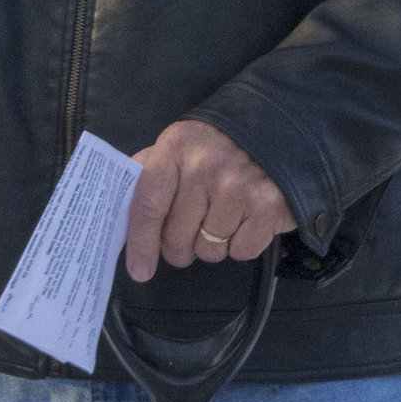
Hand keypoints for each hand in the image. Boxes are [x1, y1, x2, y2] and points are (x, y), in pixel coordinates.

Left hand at [123, 122, 296, 280]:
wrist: (282, 131)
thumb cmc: (221, 145)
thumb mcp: (182, 145)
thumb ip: (151, 172)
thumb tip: (118, 211)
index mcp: (176, 147)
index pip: (148, 204)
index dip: (140, 243)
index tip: (139, 270)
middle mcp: (205, 166)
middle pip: (177, 237)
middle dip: (179, 249)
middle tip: (189, 238)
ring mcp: (239, 187)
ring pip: (209, 250)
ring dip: (213, 246)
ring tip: (224, 219)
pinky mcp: (268, 207)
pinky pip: (240, 252)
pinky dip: (241, 245)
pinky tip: (246, 221)